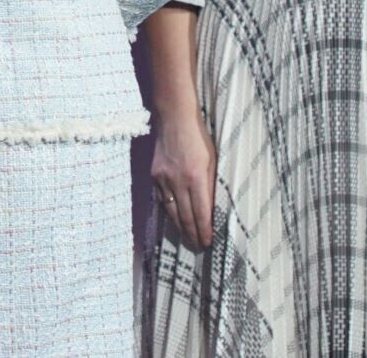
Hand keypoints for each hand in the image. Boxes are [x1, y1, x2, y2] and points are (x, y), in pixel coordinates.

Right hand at [150, 113, 216, 249]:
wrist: (174, 119)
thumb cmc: (198, 137)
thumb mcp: (212, 160)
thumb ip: (210, 184)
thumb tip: (211, 207)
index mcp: (196, 177)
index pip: (201, 212)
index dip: (204, 230)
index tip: (208, 242)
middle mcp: (178, 181)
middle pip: (185, 216)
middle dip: (192, 234)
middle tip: (198, 246)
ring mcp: (163, 179)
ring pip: (171, 211)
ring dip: (179, 227)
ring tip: (187, 238)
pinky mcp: (154, 176)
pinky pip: (161, 199)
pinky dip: (168, 212)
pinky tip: (173, 219)